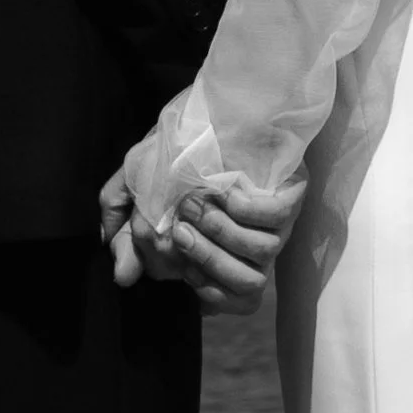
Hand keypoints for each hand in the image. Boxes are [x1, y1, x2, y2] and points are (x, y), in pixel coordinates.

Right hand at [99, 164, 307, 314]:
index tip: (177, 262)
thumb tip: (123, 276)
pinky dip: (246, 207)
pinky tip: (224, 190)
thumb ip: (126, 237)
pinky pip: (276, 217)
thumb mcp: (138, 195)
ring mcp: (275, 223)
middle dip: (208, 260)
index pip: (230, 299)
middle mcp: (253, 247)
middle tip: (179, 229)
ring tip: (195, 204)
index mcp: (224, 256)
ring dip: (223, 232)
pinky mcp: (290, 194)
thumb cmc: (172, 156)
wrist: (203, 112)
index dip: (205, 289)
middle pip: (248, 285)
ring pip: (263, 252)